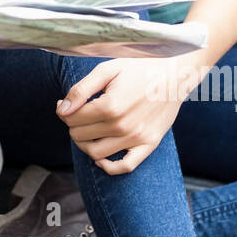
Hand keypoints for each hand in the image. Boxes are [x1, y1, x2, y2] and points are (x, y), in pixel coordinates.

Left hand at [56, 56, 183, 173]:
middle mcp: (122, 126)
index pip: (71, 119)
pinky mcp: (149, 145)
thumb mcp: (107, 70)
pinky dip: (109, 167)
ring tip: (87, 130)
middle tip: (78, 114)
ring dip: (84, 144)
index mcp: (110, 105)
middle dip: (73, 125)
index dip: (64, 111)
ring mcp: (137, 138)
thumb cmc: (138, 70)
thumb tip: (62, 109)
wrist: (174, 76)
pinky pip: (125, 167)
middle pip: (80, 136)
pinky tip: (101, 158)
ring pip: (95, 154)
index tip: (65, 104)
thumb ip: (81, 90)